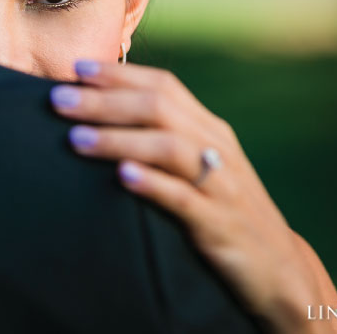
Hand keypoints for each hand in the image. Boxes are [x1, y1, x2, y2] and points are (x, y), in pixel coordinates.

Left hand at [50, 60, 336, 333]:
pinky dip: (153, 184)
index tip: (75, 68)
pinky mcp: (220, 224)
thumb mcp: (196, 166)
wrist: (278, 268)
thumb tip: (99, 114)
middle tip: (58, 99)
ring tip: (75, 139)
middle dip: (105, 101)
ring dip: (119, 140)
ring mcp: (221, 185)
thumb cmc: (220, 209)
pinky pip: (186, 199)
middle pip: (159, 109)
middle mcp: (216, 147)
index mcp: (208, 128)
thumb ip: (160, 138)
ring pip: (170, 148)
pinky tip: (122, 177)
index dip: (119, 74)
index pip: (164, 86)